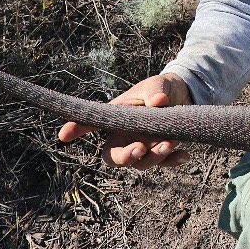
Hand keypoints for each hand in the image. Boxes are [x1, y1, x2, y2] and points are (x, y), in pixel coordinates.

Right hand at [58, 73, 192, 168]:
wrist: (183, 95)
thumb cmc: (161, 89)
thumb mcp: (157, 84)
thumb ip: (155, 91)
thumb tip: (158, 102)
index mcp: (115, 116)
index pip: (92, 123)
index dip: (76, 128)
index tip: (64, 135)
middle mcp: (125, 136)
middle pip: (112, 157)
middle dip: (123, 158)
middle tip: (138, 150)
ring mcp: (142, 146)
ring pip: (140, 164)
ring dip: (153, 158)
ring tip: (168, 143)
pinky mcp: (161, 151)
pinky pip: (164, 163)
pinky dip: (174, 161)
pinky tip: (185, 155)